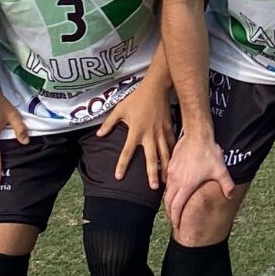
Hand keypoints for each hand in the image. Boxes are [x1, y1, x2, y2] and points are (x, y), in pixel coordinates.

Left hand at [96, 71, 173, 189]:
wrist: (157, 87)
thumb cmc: (137, 98)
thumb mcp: (119, 109)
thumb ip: (109, 123)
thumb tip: (99, 135)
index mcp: (135, 132)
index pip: (126, 152)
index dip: (122, 165)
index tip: (119, 177)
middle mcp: (149, 136)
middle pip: (151, 159)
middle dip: (153, 174)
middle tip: (153, 188)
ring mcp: (161, 133)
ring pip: (165, 154)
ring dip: (166, 168)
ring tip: (167, 181)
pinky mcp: (170, 129)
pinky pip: (173, 145)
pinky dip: (174, 155)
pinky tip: (176, 164)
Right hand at [163, 130, 232, 237]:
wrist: (197, 135)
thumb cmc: (208, 152)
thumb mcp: (220, 170)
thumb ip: (226, 185)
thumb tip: (230, 196)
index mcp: (186, 185)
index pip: (176, 207)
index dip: (176, 218)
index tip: (177, 225)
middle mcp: (175, 181)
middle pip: (168, 202)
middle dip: (170, 213)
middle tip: (175, 220)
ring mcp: (171, 173)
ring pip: (166, 192)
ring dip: (169, 201)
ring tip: (174, 207)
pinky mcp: (170, 166)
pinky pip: (166, 182)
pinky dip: (169, 190)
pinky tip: (174, 190)